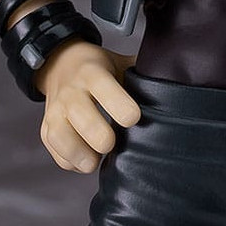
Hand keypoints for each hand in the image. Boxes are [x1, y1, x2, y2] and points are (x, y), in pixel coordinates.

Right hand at [35, 40, 140, 172]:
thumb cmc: (100, 70)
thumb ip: (144, 72)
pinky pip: (55, 151)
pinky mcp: (46, 129)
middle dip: (99, 135)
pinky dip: (70, 162)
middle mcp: (71, 91)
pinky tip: (85, 161)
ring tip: (95, 161)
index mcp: (93, 72)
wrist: (60, 64)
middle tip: (113, 144)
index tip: (134, 119)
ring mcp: (55, 111)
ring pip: (60, 135)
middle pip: (81, 116)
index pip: (103, 87)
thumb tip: (179, 79)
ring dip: (80, 154)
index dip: (120, 105)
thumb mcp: (120, 62)